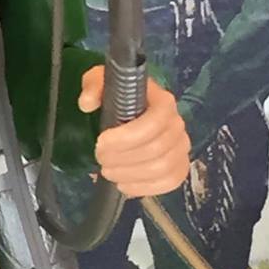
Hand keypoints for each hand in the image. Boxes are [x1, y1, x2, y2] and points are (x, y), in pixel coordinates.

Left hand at [79, 65, 190, 197]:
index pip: (153, 124)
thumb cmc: (116, 95)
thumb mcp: (101, 81)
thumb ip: (93, 85)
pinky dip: (145, 188)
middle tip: (100, 159)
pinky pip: (170, 183)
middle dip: (122, 159)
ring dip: (130, 175)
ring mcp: (181, 147)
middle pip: (156, 150)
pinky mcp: (179, 166)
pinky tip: (124, 185)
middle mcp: (177, 124)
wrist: (129, 107)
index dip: (127, 138)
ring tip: (108, 171)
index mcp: (163, 102)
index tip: (102, 142)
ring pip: (162, 169)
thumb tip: (87, 103)